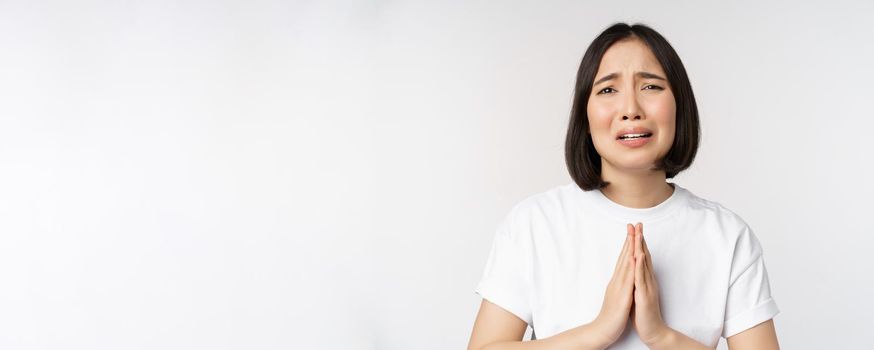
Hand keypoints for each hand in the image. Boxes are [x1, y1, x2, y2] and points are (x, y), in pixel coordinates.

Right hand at [591, 224, 636, 345]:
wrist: (602, 331)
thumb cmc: (611, 316)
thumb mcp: (617, 297)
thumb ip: (619, 285)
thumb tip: (623, 277)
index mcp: (617, 281)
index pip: (623, 259)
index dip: (628, 244)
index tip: (632, 231)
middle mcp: (617, 281)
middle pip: (624, 257)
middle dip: (629, 240)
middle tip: (633, 225)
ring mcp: (619, 288)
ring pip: (626, 265)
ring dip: (631, 249)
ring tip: (635, 235)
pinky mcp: (623, 297)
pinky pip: (629, 281)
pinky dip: (632, 268)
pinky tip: (635, 258)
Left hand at [630, 222, 670, 345]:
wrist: (653, 331)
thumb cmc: (644, 313)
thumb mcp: (638, 293)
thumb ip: (637, 281)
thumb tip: (633, 270)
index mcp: (645, 279)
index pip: (641, 257)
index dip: (638, 242)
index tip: (634, 229)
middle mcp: (648, 280)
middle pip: (644, 256)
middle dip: (640, 239)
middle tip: (637, 223)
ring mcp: (647, 287)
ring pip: (643, 264)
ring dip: (640, 248)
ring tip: (638, 234)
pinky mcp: (644, 295)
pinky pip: (641, 279)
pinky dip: (639, 267)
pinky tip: (637, 256)